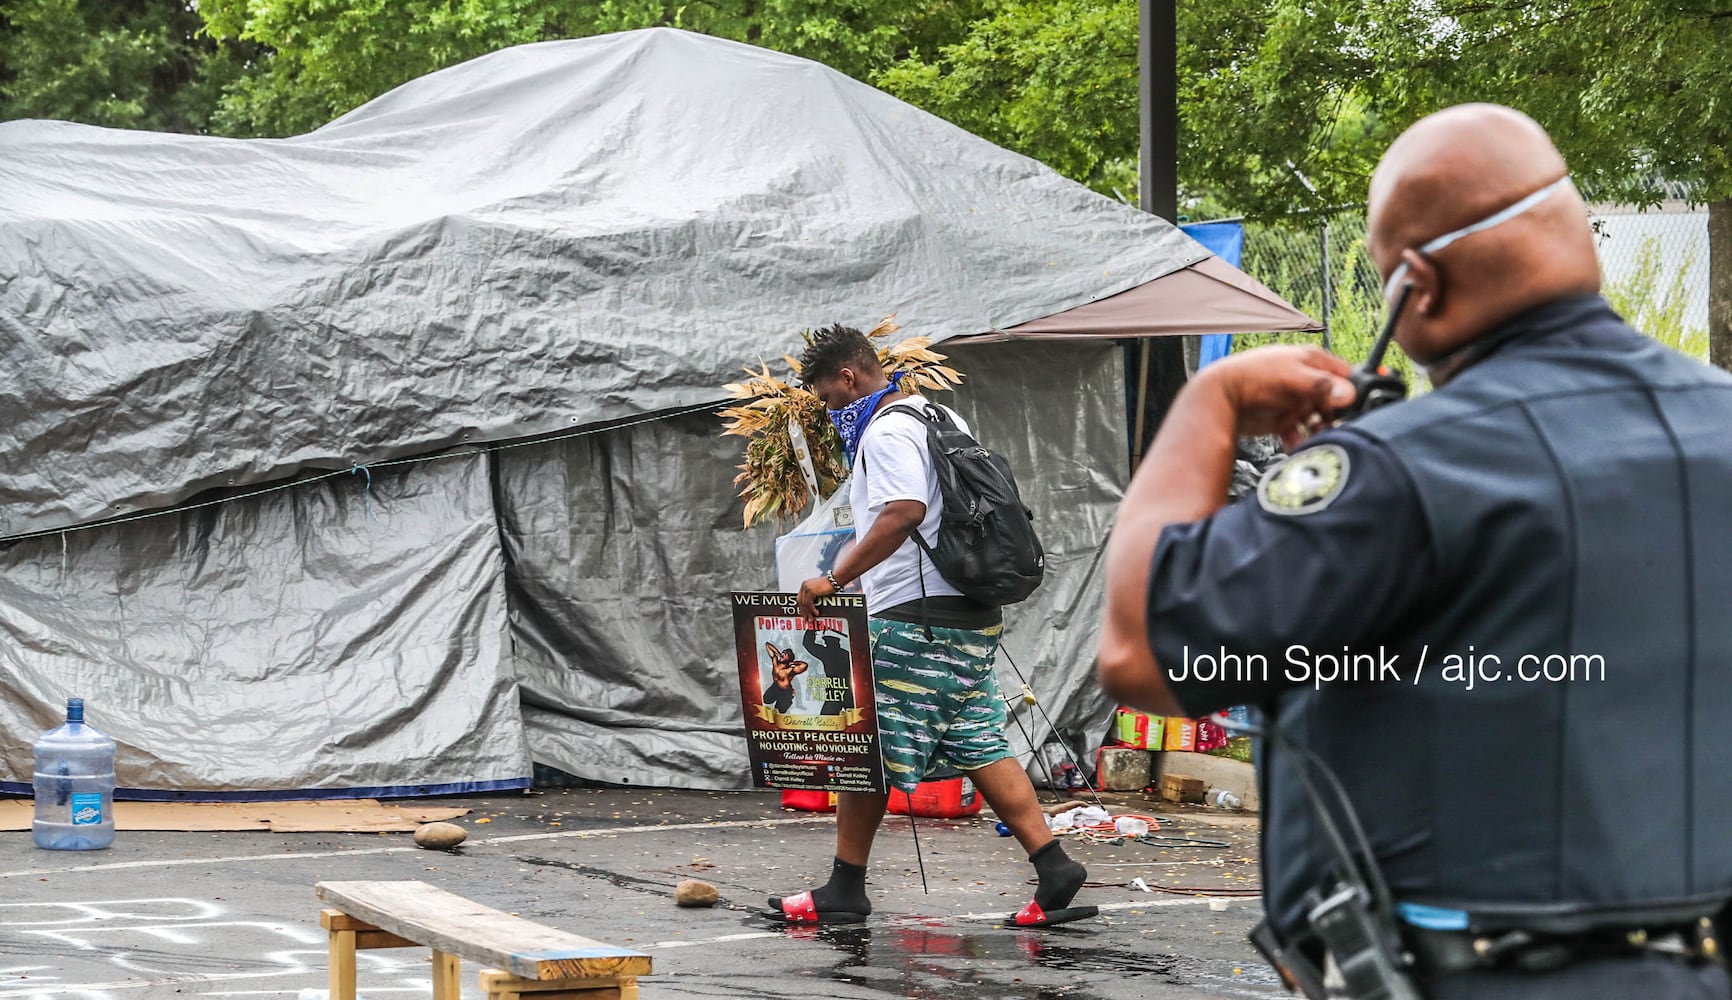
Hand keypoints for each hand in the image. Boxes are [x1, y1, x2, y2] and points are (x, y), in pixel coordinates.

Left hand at [797, 575, 836, 621]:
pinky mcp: (811, 591)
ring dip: (808, 612)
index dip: (802, 608)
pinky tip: (816, 612)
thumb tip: (810, 607)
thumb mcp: (818, 590)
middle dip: (804, 612)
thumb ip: (812, 596)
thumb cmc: (829, 585)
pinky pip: (809, 603)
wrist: (835, 580)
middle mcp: (804, 585)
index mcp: (805, 585)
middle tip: (807, 619)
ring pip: (804, 603)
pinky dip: (812, 609)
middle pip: (800, 602)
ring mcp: (806, 587)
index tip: (804, 614)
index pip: (800, 598)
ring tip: (812, 617)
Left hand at [1194, 345, 1355, 448]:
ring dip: (1320, 431)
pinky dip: (1299, 440)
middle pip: (1333, 401)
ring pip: (1317, 419)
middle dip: (1336, 416)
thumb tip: (1348, 393)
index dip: (1352, 391)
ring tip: (1318, 439)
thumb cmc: (1252, 376)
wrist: (1220, 396)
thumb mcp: (1292, 377)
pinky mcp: (1281, 418)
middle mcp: (1304, 380)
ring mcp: (1293, 400)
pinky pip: (1298, 432)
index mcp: (1310, 362)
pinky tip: (1297, 445)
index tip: (1356, 408)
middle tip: (1336, 428)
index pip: (1344, 375)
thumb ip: (1321, 385)